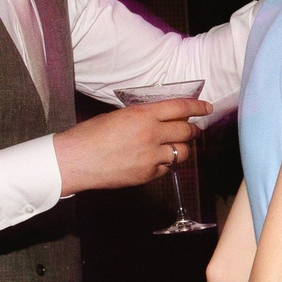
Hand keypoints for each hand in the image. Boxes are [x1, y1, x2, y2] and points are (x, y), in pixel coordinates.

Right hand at [53, 98, 211, 193]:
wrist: (75, 160)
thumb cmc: (89, 135)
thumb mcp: (118, 116)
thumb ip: (142, 117)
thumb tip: (160, 119)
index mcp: (142, 116)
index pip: (180, 108)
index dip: (197, 108)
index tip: (206, 108)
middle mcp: (151, 135)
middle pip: (187, 132)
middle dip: (192, 130)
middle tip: (192, 130)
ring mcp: (152, 157)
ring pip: (182, 153)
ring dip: (181, 148)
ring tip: (173, 146)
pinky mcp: (149, 174)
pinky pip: (167, 168)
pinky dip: (165, 163)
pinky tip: (155, 160)